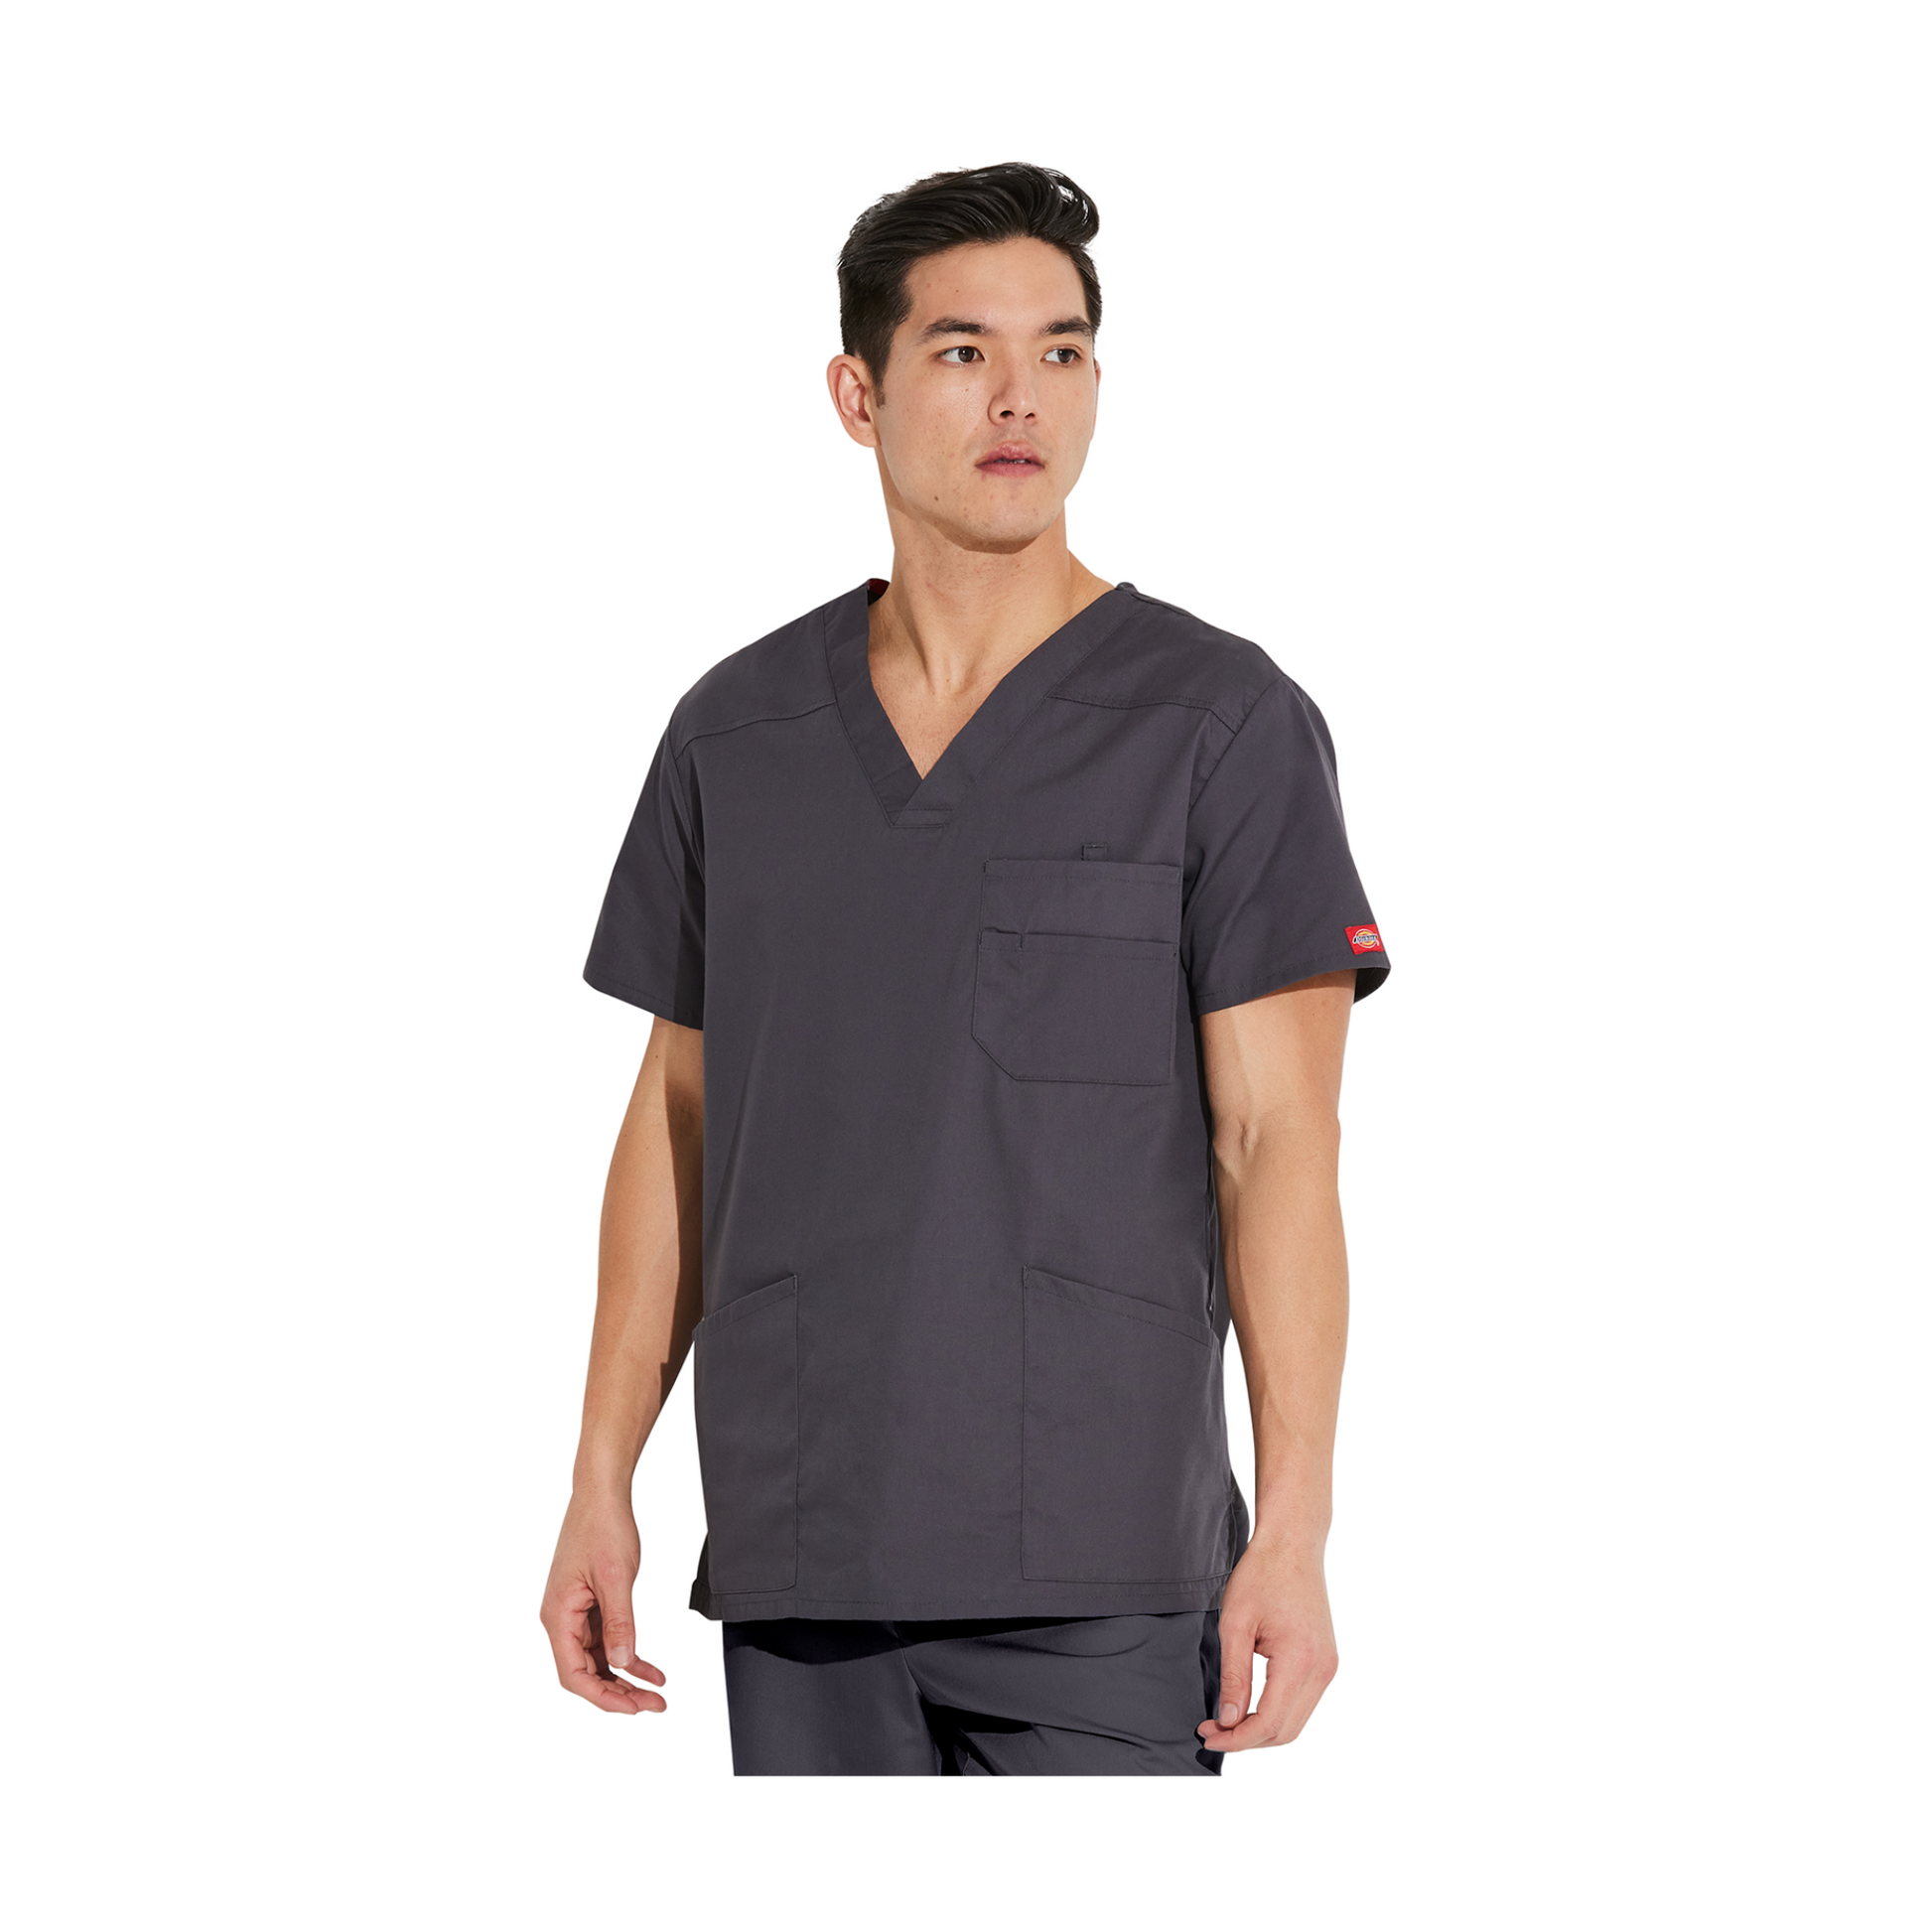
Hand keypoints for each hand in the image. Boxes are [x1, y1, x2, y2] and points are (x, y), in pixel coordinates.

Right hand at [539, 1491, 666, 1713]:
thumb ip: (619, 1623)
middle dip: (619, 1693)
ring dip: (625, 1678)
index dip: (602, 1697)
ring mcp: (575, 1613)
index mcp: (558, 1616)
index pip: (574, 1675)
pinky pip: (606, 1640)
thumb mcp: (616, 1577)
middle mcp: (561, 1619)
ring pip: (598, 1660)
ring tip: (656, 1694)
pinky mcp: (589, 1606)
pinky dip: (628, 1655)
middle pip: (586, 1673)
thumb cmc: (602, 1527)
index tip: (633, 1707)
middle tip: (653, 1705)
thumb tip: (621, 1663)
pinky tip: (651, 1669)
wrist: (602, 1495)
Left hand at [1197, 1532, 1337, 1750]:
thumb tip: (1229, 1719)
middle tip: (1212, 1730)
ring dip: (1262, 1729)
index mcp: (1300, 1659)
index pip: (1270, 1721)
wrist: (1293, 1543)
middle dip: (1247, 1739)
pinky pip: (1302, 1703)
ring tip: (1227, 1720)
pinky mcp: (1326, 1661)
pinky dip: (1276, 1712)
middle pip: (1286, 1731)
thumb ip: (1234, 1676)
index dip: (1237, 1738)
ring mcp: (1328, 1666)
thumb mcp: (1235, 1623)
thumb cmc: (1262, 1574)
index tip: (1208, 1734)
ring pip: (1296, 1721)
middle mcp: (1322, 1669)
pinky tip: (1250, 1705)